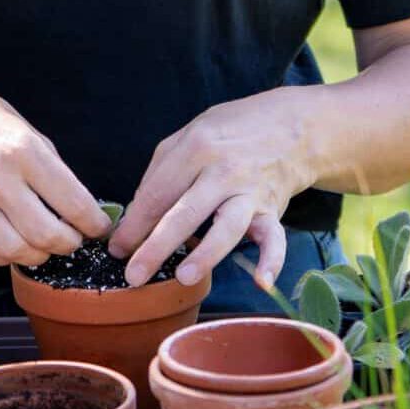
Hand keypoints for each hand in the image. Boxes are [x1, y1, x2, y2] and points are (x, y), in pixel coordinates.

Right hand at [0, 66, 111, 266]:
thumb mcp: (26, 129)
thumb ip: (51, 167)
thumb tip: (78, 204)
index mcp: (23, 152)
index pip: (73, 202)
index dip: (94, 223)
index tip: (98, 227)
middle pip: (46, 235)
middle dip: (70, 244)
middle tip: (73, 239)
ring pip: (16, 251)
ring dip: (39, 255)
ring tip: (45, 245)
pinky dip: (5, 257)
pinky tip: (13, 245)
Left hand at [108, 91, 312, 288]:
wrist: (291, 126)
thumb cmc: (230, 133)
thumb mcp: (190, 134)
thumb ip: (161, 171)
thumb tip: (137, 215)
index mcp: (196, 148)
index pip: (157, 193)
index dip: (134, 224)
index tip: (117, 249)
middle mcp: (223, 171)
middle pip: (185, 212)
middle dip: (156, 246)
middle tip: (133, 275)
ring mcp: (251, 191)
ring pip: (227, 227)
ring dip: (206, 254)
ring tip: (183, 277)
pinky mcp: (273, 209)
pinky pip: (275, 238)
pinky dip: (272, 261)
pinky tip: (262, 282)